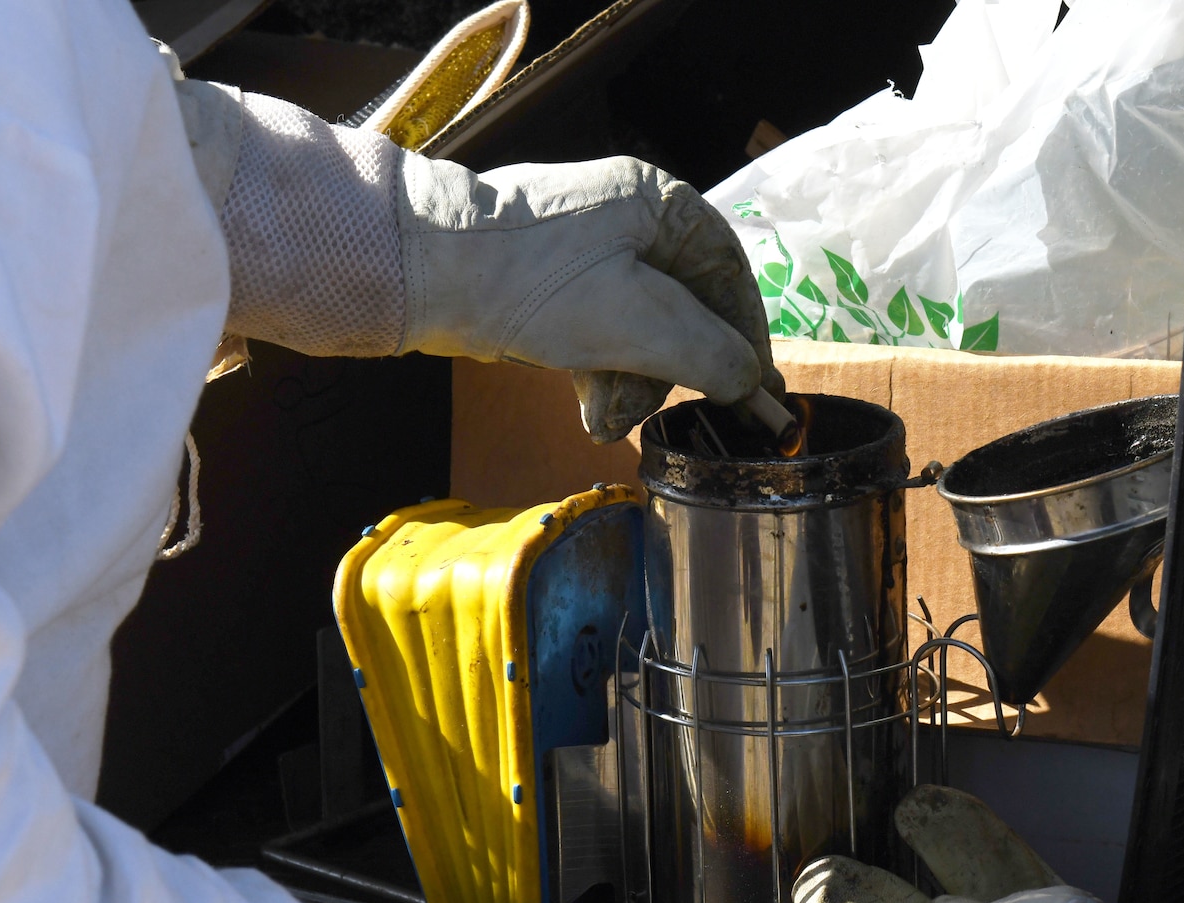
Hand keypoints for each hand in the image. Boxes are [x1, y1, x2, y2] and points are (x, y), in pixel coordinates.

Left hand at [396, 155, 784, 440]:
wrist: (427, 272)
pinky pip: (598, 336)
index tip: (757, 393)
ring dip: (627, 383)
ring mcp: (587, 253)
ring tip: (601, 417)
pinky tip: (586, 407)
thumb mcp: (638, 323)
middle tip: (654, 414)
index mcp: (660, 205)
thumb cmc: (535, 285)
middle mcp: (628, 220)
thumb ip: (707, 353)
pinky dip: (596, 374)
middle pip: (682, 310)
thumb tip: (747, 381)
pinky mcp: (551, 286)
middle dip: (666, 372)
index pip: (729, 273)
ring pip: (638, 331)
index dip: (746, 337)